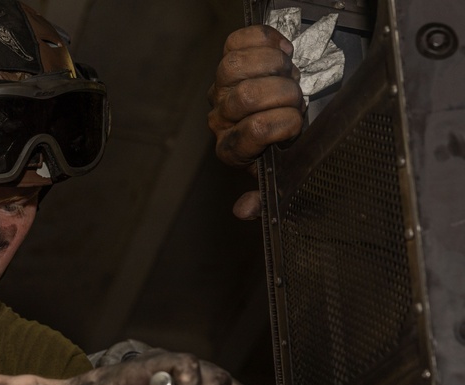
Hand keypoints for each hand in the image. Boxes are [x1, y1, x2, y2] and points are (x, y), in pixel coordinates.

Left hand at [207, 25, 304, 219]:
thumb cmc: (281, 144)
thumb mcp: (278, 173)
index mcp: (233, 149)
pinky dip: (265, 40)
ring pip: (234, 66)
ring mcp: (221, 86)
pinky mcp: (228, 58)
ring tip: (287, 73)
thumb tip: (245, 211)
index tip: (298, 124)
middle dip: (283, 93)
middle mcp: (221, 117)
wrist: (281, 110)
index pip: (254, 132)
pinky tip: (280, 51)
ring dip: (272, 65)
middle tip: (296, 96)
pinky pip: (237, 40)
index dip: (285, 123)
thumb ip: (266, 195)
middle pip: (246, 96)